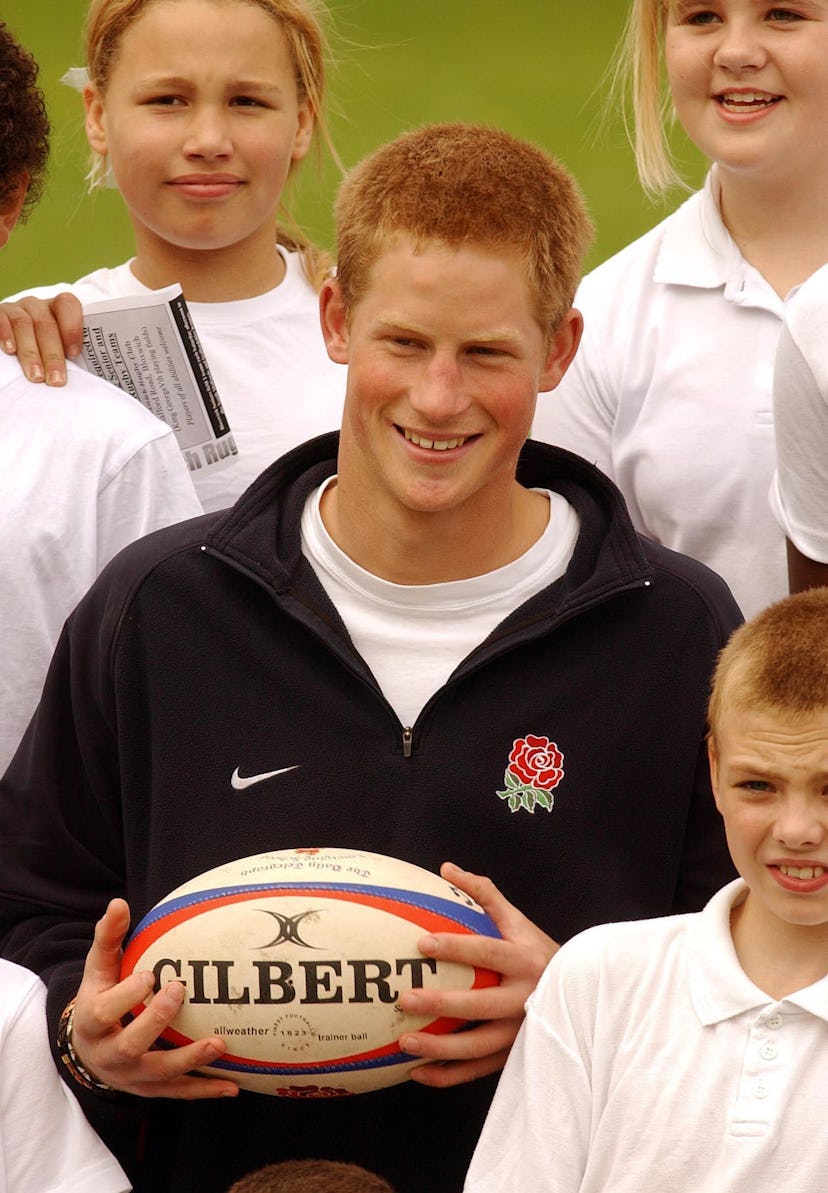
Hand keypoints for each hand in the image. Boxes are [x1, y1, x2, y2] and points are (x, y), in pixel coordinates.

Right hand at [0, 292, 83, 384]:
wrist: (20, 341)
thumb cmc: (48, 350)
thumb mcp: (62, 348)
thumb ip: (73, 355)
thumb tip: (97, 375)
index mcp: (58, 309)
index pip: (68, 305)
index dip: (72, 328)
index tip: (74, 354)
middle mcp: (37, 306)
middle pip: (46, 325)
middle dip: (53, 355)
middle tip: (56, 380)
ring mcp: (17, 309)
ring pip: (24, 325)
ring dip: (31, 353)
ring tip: (37, 376)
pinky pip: (1, 321)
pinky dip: (6, 335)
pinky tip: (10, 351)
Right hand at [69, 898, 238, 1099]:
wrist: (90, 1047)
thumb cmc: (100, 997)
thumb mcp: (98, 969)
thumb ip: (109, 938)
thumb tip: (119, 903)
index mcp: (92, 1022)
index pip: (105, 1011)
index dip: (127, 995)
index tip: (151, 974)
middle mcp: (110, 1054)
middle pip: (131, 1045)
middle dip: (156, 1020)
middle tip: (180, 991)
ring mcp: (131, 1076)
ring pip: (160, 1074)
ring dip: (190, 1060)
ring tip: (220, 1044)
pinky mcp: (151, 1089)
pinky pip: (179, 1091)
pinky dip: (205, 1089)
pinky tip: (232, 1085)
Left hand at [397, 862, 557, 1087]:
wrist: (583, 997)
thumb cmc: (538, 952)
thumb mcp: (518, 921)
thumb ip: (484, 895)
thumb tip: (446, 869)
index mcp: (526, 961)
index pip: (488, 952)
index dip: (456, 948)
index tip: (422, 944)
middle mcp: (527, 998)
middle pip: (482, 1004)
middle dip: (442, 1003)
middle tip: (405, 998)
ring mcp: (522, 1032)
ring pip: (479, 1046)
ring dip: (440, 1048)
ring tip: (404, 1041)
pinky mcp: (516, 1057)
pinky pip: (478, 1071)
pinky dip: (447, 1075)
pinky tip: (415, 1071)